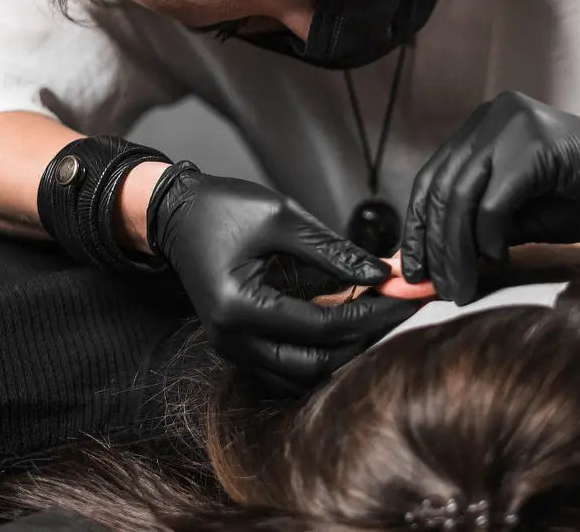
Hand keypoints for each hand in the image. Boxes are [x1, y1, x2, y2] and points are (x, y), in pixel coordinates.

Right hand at [147, 164, 419, 392]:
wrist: (176, 214)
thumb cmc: (223, 208)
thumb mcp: (282, 217)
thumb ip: (332, 250)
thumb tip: (381, 274)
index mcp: (239, 307)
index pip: (322, 326)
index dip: (371, 314)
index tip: (403, 297)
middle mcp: (232, 339)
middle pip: (316, 363)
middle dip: (362, 339)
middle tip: (398, 311)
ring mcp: (231, 348)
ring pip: (302, 371)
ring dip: (342, 349)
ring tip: (376, 314)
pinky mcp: (237, 345)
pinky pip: (286, 363)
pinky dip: (319, 348)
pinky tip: (345, 319)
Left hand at [401, 92, 579, 303]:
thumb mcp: (521, 219)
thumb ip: (475, 233)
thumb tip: (427, 270)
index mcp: (483, 127)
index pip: (432, 179)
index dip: (417, 228)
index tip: (412, 271)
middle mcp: (492, 116)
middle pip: (440, 187)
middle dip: (432, 245)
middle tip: (431, 287)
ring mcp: (512, 124)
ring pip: (460, 195)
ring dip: (456, 248)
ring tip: (461, 286)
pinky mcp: (534, 143)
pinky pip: (494, 200)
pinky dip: (489, 236)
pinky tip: (498, 258)